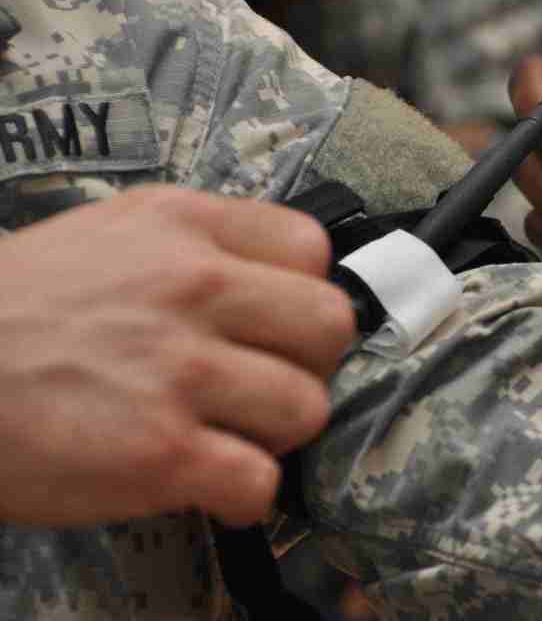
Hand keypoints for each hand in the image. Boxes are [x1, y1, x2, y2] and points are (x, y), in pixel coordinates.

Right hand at [0, 187, 354, 526]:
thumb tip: (272, 287)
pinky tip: (213, 485)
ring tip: (231, 434)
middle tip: (266, 382)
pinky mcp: (159, 451)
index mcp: (183, 228)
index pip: (311, 250)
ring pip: (307, 407)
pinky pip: (259, 481)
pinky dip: (245, 495)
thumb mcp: (112, 237)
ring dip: (277, 433)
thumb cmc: (18, 310)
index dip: (304, 295)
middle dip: (308, 363)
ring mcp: (178, 369)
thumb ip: (199, 250)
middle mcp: (191, 287)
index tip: (281, 325)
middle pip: (329, 327)